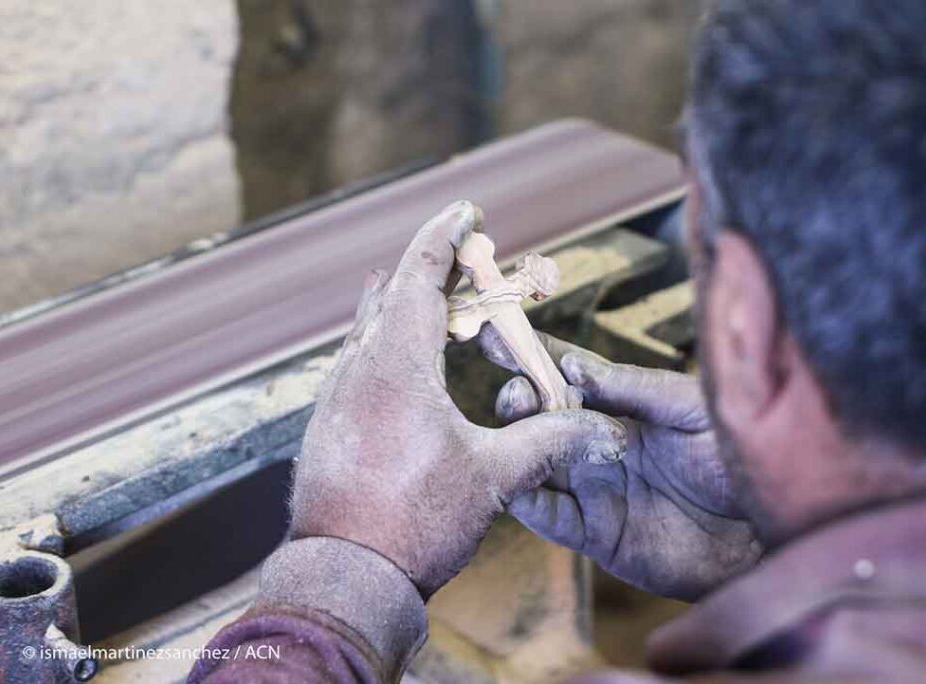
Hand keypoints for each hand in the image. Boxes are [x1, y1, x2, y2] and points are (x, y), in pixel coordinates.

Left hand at [289, 202, 627, 597]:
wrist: (344, 578)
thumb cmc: (413, 523)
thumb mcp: (492, 478)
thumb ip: (546, 443)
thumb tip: (597, 430)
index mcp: (395, 367)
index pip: (417, 276)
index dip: (443, 236)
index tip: (466, 209)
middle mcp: (356, 371)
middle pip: (390, 295)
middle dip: (427, 269)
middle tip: (464, 259)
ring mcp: (334, 399)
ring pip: (367, 330)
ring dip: (402, 306)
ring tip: (434, 299)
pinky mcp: (328, 426)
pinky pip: (356, 363)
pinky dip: (385, 345)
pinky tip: (401, 365)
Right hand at [480, 330, 761, 599]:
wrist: (772, 532)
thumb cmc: (742, 458)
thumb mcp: (692, 408)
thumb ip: (633, 388)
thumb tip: (571, 365)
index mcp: (624, 407)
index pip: (566, 375)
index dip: (531, 355)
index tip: (497, 333)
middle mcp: (600, 444)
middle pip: (539, 418)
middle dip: (520, 398)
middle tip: (518, 391)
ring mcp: (595, 488)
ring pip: (534, 462)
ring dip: (516, 442)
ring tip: (514, 421)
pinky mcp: (597, 534)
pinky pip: (548, 515)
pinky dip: (525, 498)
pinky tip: (516, 480)